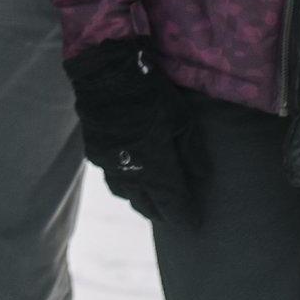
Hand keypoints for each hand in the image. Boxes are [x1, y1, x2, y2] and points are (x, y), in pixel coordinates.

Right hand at [65, 38, 196, 225]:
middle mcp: (131, 174)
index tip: (195, 226)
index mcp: (155, 168)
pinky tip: (133, 175)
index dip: (185, 218)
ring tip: (154, 200)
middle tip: (176, 215)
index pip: (173, 205)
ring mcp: (109, 165)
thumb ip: (193, 152)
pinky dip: (126, 183)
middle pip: (147, 206)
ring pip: (127, 195)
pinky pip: (113, 178)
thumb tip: (204, 178)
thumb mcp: (181, 119)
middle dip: (163, 213)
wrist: (105, 74)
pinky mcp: (95, 153)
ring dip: (142, 201)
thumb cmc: (150, 93)